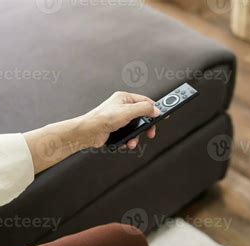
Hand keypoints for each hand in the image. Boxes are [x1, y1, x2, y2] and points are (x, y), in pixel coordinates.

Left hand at [24, 91, 158, 173]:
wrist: (87, 132)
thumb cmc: (102, 119)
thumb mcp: (128, 112)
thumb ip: (144, 110)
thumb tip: (156, 110)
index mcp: (124, 98)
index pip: (144, 101)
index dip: (154, 109)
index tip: (162, 115)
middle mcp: (122, 107)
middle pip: (141, 117)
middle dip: (145, 127)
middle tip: (150, 133)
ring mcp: (118, 119)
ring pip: (135, 128)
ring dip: (136, 137)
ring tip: (132, 143)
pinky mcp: (115, 129)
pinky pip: (127, 135)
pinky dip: (128, 140)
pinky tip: (125, 143)